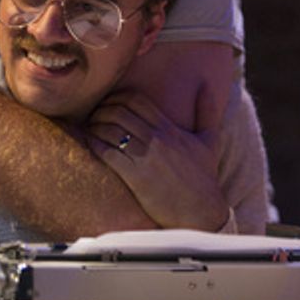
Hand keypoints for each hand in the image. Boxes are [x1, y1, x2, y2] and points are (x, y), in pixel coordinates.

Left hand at [85, 87, 229, 230]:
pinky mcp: (136, 176)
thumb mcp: (209, 141)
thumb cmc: (204, 178)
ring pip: (110, 129)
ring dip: (94, 126)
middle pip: (119, 111)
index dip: (116, 97)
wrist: (202, 212)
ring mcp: (146, 157)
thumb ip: (207, 112)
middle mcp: (157, 138)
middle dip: (101, 110)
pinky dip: (94, 145)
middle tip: (93, 116)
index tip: (108, 103)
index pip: (136, 100)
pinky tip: (90, 144)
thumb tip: (207, 87)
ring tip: (89, 129)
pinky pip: (108, 153)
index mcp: (170, 128)